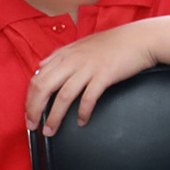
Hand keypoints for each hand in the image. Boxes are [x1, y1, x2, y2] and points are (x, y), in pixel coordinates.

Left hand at [29, 25, 156, 133]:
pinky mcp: (104, 75)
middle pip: (43, 87)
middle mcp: (73, 60)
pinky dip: (82, 112)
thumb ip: (60, 55)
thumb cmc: (113, 43)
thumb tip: (41, 66)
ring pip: (63, 96)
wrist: (140, 38)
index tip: (29, 113)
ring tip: (51, 130)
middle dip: (34, 110)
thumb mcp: (81, 44)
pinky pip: (88, 98)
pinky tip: (81, 121)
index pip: (37, 78)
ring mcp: (88, 68)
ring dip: (54, 116)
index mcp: (65, 54)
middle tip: (34, 126)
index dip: (29, 99)